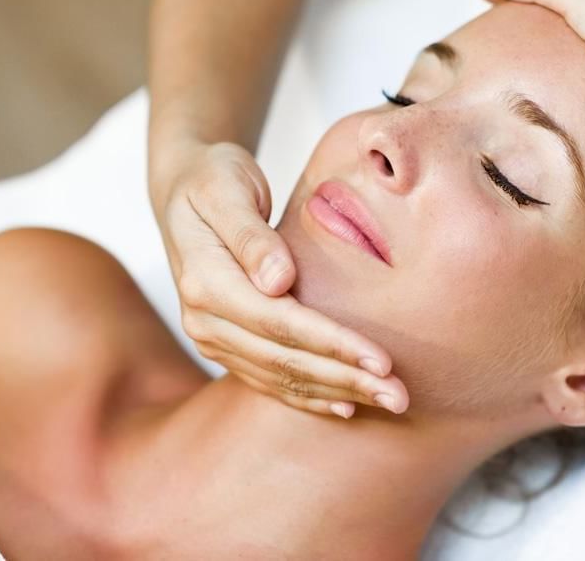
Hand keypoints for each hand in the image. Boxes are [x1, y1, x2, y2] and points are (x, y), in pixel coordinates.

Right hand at [150, 139, 408, 417]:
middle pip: (282, 360)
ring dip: (335, 392)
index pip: (277, 322)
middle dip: (345, 378)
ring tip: (387, 402)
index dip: (331, 343)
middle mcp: (201, 320)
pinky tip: (344, 405)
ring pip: (279, 378)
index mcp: (203, 281)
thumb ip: (251, 235)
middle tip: (399, 396)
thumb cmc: (214, 180)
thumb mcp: (228, 188)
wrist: (185, 193)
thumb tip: (279, 281)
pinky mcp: (224, 345)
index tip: (380, 358)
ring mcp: (210, 337)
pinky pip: (268, 379)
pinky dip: (308, 396)